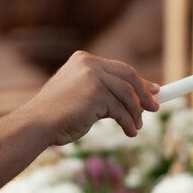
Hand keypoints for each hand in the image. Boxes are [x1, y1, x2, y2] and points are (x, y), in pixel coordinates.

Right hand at [22, 51, 159, 145]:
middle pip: (128, 77)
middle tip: (155, 108)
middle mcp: (89, 64)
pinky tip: (129, 132)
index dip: (139, 81)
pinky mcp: (96, 94)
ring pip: (127, 95)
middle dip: (144, 94)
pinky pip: (120, 110)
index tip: (154, 90)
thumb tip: (136, 99)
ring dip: (135, 114)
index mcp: (84, 60)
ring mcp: (92, 77)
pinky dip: (128, 122)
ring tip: (137, 128)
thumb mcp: (81, 97)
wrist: (37, 124)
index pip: (120, 69)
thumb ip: (104, 92)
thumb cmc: (57, 115)